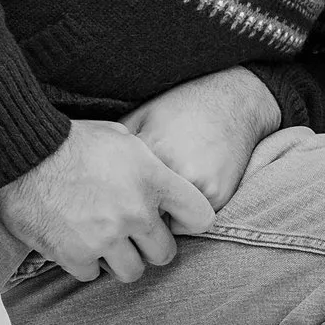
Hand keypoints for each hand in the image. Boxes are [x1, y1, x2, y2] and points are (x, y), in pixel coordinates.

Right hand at [0, 118, 214, 286]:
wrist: (22, 152)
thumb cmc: (71, 140)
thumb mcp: (122, 138)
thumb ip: (148, 166)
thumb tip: (160, 182)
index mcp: (153, 180)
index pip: (200, 216)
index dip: (190, 221)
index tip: (177, 221)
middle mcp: (135, 213)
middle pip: (164, 254)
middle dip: (150, 247)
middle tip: (132, 235)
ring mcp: (105, 238)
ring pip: (131, 272)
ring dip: (119, 260)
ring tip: (103, 241)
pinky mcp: (74, 255)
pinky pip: (91, 275)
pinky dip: (84, 263)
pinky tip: (75, 242)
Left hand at [125, 66, 282, 211]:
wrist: (233, 101)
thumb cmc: (183, 106)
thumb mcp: (143, 115)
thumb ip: (119, 144)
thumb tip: (91, 168)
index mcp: (152, 152)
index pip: (120, 194)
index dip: (117, 197)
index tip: (116, 196)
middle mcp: (176, 172)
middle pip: (143, 215)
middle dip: (138, 213)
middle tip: (138, 202)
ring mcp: (199, 186)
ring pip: (168, 223)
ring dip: (164, 216)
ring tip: (167, 193)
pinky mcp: (218, 195)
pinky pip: (192, 222)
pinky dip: (187, 214)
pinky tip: (188, 190)